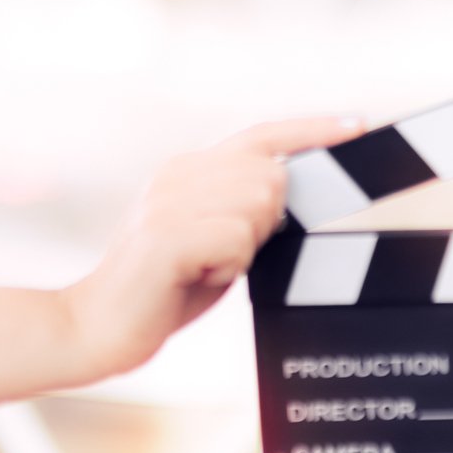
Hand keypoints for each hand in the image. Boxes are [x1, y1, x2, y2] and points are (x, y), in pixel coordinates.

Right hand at [57, 115, 367, 383]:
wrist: (93, 328)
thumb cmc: (163, 289)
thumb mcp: (210, 238)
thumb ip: (242, 209)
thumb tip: (286, 187)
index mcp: (188, 169)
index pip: (261, 135)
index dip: (312, 129)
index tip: (359, 124)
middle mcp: (178, 174)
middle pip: (273, 177)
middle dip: (267, 224)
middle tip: (222, 255)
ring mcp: (169, 200)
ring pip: (261, 206)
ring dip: (246, 249)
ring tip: (204, 267)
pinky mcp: (167, 234)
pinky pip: (238, 240)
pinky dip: (228, 268)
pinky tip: (195, 278)